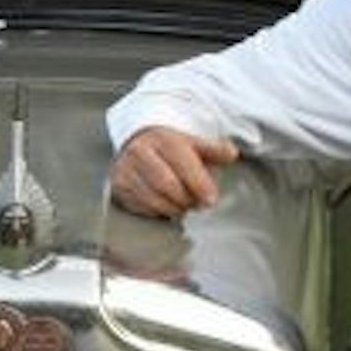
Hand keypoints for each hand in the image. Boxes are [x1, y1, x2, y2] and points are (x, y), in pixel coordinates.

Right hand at [110, 126, 239, 217]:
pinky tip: (167, 205)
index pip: (182, 164)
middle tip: (198, 204)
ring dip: (174, 208)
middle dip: (188, 199)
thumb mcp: (194, 144)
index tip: (211, 199)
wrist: (138, 144)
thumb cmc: (171, 149)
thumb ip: (214, 150)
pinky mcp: (118, 187)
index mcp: (162, 139)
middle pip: (168, 185)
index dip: (199, 184)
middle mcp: (140, 152)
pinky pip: (142, 208)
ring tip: (184, 204)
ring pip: (155, 200)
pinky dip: (159, 211)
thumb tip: (231, 153)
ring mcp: (126, 170)